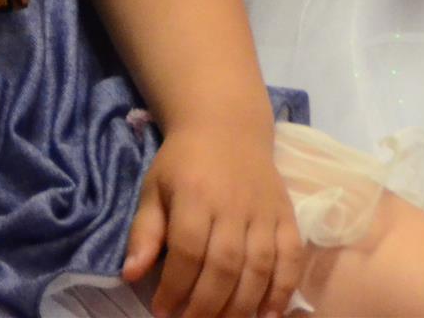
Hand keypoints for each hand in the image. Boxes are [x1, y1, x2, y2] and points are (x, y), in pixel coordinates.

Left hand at [122, 117, 305, 317]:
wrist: (228, 125)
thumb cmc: (184, 161)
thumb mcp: (154, 188)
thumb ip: (144, 232)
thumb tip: (131, 275)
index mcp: (197, 195)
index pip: (188, 250)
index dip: (174, 287)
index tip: (161, 310)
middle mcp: (234, 204)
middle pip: (225, 265)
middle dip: (206, 305)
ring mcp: (265, 210)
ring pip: (259, 266)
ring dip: (242, 305)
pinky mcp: (287, 214)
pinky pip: (292, 255)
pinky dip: (284, 288)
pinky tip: (270, 314)